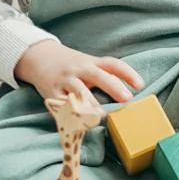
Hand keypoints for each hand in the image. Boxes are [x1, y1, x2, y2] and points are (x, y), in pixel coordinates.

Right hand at [14, 40, 143, 106]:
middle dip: (113, 87)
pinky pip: (61, 103)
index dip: (127, 73)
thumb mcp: (88, 64)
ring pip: (79, 91)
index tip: (140, 85)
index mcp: (91, 62)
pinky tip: (76, 122)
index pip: (113, 64)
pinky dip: (69, 112)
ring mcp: (65, 80)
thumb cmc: (71, 65)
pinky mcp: (51, 92)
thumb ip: (105, 75)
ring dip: (91, 104)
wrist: (38, 56)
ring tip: (101, 116)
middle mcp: (79, 69)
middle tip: (127, 99)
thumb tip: (128, 93)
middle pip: (98, 76)